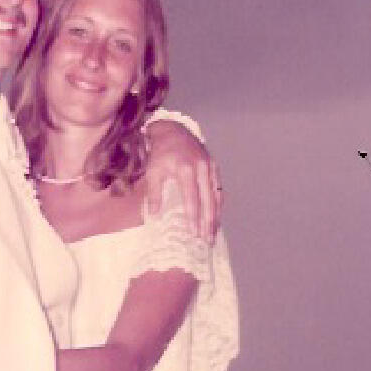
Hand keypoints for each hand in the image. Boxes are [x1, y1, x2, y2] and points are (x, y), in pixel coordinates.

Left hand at [143, 118, 220, 241]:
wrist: (172, 130)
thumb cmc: (160, 153)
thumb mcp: (152, 171)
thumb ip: (153, 194)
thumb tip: (155, 216)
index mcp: (186, 170)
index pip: (192, 199)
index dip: (194, 218)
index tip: (194, 234)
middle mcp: (202, 168)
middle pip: (209, 201)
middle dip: (209, 222)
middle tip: (208, 240)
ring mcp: (210, 167)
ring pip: (217, 196)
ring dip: (216, 216)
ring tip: (213, 233)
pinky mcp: (214, 167)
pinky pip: (218, 189)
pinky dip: (218, 204)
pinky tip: (216, 217)